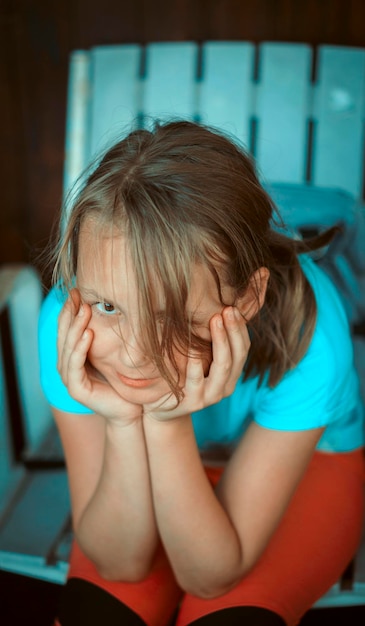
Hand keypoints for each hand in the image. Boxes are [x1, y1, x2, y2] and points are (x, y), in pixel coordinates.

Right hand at [57, 289, 141, 424]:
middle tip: (76, 293)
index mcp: (72, 357)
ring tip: (84, 310)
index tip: (77, 290)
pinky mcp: (76, 389)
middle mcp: (67, 366)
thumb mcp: (112, 353)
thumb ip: (105, 336)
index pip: (66, 329)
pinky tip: (88, 334)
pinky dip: (81, 348)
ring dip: (76, 327)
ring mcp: (69, 378)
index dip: (70, 309)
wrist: (130, 410)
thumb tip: (112, 306)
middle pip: (63, 334)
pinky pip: (76, 364)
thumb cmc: (123, 381)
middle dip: (70, 313)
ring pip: (68, 347)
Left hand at [143, 306, 249, 420]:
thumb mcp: (198, 360)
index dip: (240, 328)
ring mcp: (210, 396)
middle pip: (237, 355)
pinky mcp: (192, 403)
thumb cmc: (179, 377)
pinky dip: (196, 365)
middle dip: (234, 330)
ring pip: (223, 366)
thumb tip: (216, 307)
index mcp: (230, 375)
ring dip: (221, 341)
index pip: (243, 349)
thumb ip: (208, 343)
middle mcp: (225, 387)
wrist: (160, 409)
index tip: (233, 308)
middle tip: (227, 309)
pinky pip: (196, 381)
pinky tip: (195, 350)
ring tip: (215, 321)